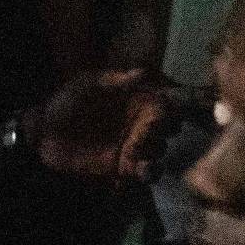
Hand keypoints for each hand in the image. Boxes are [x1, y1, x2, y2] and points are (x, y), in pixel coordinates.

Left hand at [27, 68, 178, 182]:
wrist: (42, 135)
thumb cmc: (63, 104)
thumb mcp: (85, 85)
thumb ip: (113, 80)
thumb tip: (142, 72)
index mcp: (137, 100)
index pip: (170, 99)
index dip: (188, 100)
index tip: (203, 100)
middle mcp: (142, 123)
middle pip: (172, 125)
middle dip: (170, 125)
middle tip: (156, 124)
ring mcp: (135, 145)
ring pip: (162, 148)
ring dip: (156, 146)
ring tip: (139, 144)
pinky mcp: (125, 166)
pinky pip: (149, 171)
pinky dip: (151, 170)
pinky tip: (143, 166)